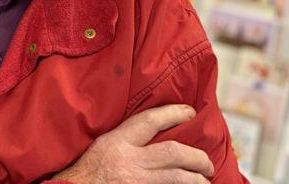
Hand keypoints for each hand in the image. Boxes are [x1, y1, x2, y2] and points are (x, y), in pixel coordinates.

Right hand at [52, 104, 213, 183]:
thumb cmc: (82, 174)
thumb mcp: (100, 149)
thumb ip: (123, 142)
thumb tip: (153, 135)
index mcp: (116, 143)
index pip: (149, 121)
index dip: (173, 113)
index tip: (190, 112)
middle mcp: (129, 162)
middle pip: (174, 153)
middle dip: (197, 157)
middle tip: (206, 163)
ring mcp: (138, 183)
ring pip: (179, 179)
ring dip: (197, 180)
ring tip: (204, 180)